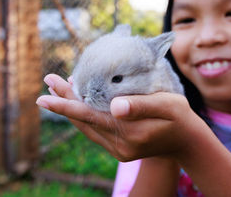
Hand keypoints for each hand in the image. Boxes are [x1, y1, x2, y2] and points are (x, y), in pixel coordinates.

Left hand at [36, 74, 202, 161]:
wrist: (187, 141)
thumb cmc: (179, 117)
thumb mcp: (167, 105)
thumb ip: (141, 105)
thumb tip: (114, 106)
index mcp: (130, 133)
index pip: (90, 117)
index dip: (66, 104)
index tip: (44, 96)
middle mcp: (120, 145)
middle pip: (84, 120)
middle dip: (64, 101)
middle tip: (49, 81)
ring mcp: (118, 149)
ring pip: (87, 126)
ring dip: (72, 108)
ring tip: (58, 88)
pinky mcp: (119, 149)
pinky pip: (95, 131)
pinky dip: (84, 115)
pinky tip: (80, 101)